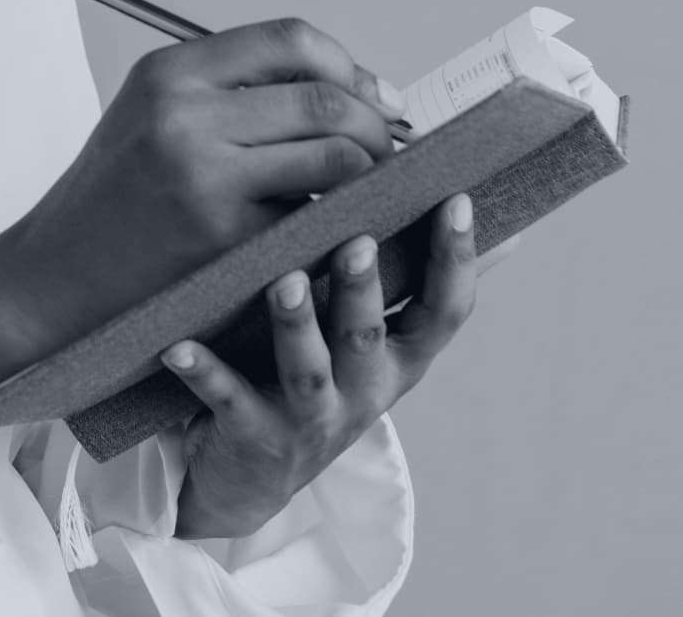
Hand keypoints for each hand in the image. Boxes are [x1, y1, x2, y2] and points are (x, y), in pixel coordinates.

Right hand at [0, 18, 407, 374]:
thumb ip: (228, 97)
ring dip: (371, 176)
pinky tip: (337, 236)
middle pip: (326, 98)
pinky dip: (340, 225)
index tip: (378, 100)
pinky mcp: (222, 238)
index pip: (291, 40)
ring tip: (369, 194)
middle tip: (390, 155)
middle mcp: (183, 112)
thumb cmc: (112, 208)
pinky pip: (316, 219)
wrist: (49, 285)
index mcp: (167, 73)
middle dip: (377, 127)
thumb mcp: (150, 122)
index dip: (349, 67)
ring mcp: (203, 175)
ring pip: (337, 155)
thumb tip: (347, 92)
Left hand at [160, 193, 480, 539]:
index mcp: (397, 362)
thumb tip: (504, 230)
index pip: (443, 312)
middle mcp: (362, 392)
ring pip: (306, 369)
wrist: (252, 482)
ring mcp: (308, 418)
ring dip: (295, 324)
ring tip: (284, 280)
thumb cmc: (317, 385)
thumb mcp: (374, 345)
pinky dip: (203, 372)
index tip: (458, 201)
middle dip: (363, 290)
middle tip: (355, 240)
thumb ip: (417, 289)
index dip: (456, 261)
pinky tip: (178, 346)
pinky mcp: (253, 436)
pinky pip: (227, 399)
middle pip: (367, 337)